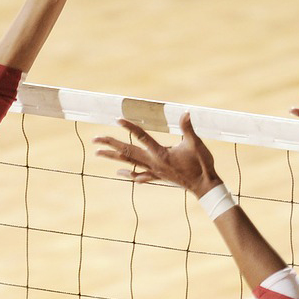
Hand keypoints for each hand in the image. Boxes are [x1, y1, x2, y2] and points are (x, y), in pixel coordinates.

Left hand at [94, 113, 218, 196]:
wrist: (204, 186)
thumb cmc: (201, 164)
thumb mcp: (196, 144)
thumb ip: (188, 128)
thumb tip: (186, 112)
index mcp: (161, 153)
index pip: (142, 137)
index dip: (129, 127)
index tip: (117, 120)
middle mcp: (154, 163)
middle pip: (128, 152)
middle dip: (110, 144)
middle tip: (95, 139)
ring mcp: (154, 171)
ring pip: (130, 163)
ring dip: (113, 157)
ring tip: (98, 153)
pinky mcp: (158, 176)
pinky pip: (139, 175)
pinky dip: (129, 173)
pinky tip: (119, 172)